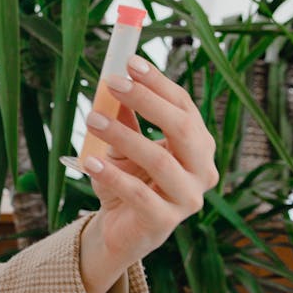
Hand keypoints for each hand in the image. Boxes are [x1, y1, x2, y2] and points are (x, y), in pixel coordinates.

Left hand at [76, 55, 217, 292]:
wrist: (118, 229)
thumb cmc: (127, 180)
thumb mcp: (123, 144)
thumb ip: (124, 117)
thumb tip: (111, 79)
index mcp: (198, 145)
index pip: (184, 107)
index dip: (158, 83)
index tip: (129, 63)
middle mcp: (202, 170)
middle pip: (182, 128)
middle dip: (146, 101)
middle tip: (112, 84)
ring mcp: (188, 198)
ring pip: (160, 161)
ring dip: (123, 136)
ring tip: (91, 119)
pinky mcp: (164, 221)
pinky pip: (138, 194)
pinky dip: (113, 175)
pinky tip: (90, 161)